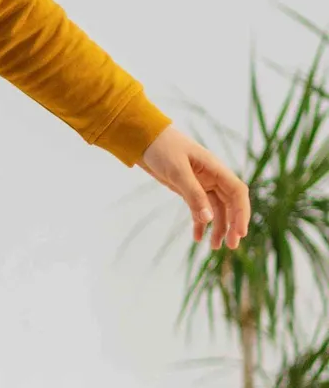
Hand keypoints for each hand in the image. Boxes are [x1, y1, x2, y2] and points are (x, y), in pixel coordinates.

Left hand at [139, 123, 250, 249]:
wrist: (144, 139)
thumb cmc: (163, 148)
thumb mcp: (177, 171)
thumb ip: (193, 194)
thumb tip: (208, 219)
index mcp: (216, 169)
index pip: (237, 192)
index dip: (242, 212)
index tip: (240, 232)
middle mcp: (213, 177)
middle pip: (230, 204)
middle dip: (232, 224)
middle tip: (231, 246)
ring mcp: (202, 183)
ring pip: (216, 209)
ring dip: (218, 227)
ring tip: (214, 247)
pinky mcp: (189, 189)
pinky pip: (200, 209)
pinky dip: (200, 223)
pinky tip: (198, 238)